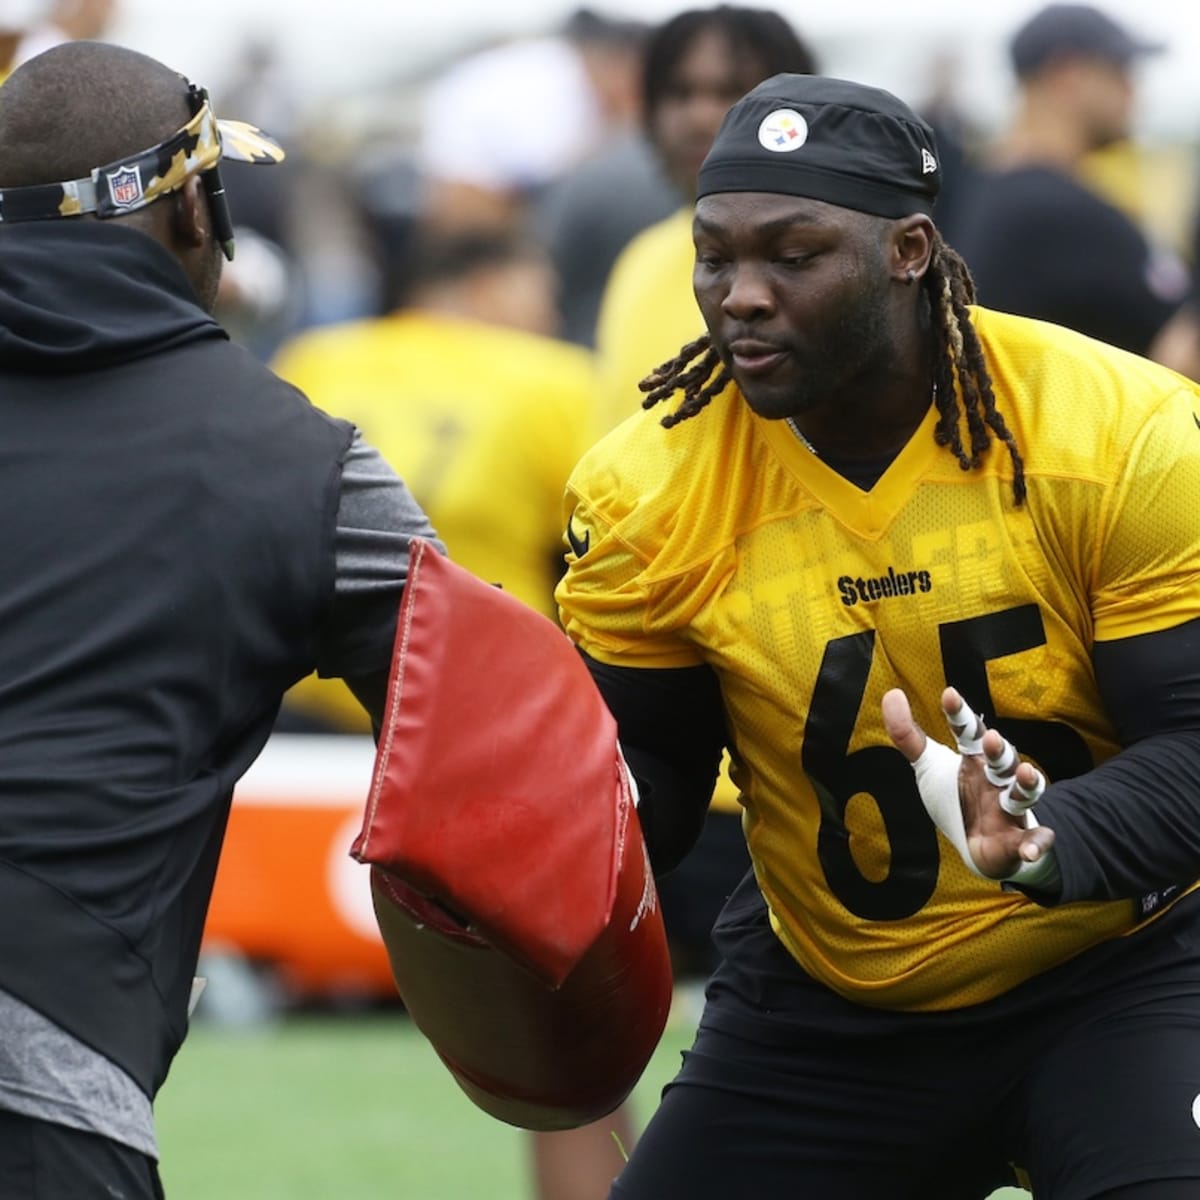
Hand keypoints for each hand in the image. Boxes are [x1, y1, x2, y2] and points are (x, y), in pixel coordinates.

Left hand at [882, 686, 1055, 880]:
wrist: (977, 845)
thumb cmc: (956, 797)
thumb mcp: (928, 765)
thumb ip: (907, 734)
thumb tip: (892, 693)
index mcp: (975, 759)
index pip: (968, 732)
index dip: (959, 714)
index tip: (949, 694)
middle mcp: (996, 779)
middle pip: (1003, 759)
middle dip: (999, 749)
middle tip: (991, 738)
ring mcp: (1009, 808)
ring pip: (1023, 793)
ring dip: (1028, 784)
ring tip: (1028, 774)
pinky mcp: (1018, 840)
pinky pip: (1032, 841)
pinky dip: (1036, 845)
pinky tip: (1031, 851)